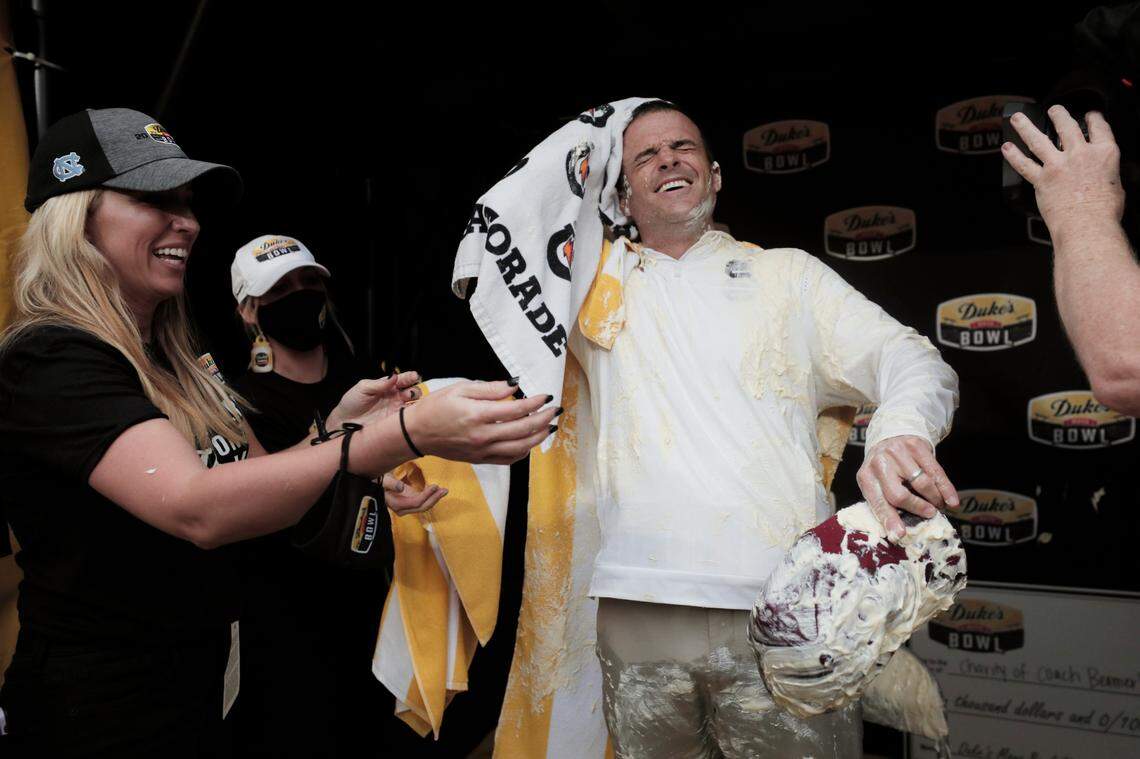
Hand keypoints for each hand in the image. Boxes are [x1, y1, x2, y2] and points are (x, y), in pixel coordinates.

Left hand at [327, 371, 420, 428]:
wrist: (344, 422)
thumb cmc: (351, 403)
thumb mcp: (363, 388)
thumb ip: (380, 383)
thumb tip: (394, 376)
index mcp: (387, 386)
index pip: (403, 379)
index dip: (410, 377)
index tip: (414, 376)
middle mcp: (394, 397)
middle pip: (412, 391)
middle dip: (415, 390)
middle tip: (409, 392)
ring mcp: (395, 410)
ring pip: (413, 404)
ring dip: (416, 401)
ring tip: (409, 400)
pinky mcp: (395, 423)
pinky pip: (407, 418)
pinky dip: (412, 415)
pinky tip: (410, 413)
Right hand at [382, 473, 446, 515]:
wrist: (377, 485)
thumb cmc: (380, 481)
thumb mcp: (383, 480)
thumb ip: (390, 484)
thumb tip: (401, 488)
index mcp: (397, 505)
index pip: (416, 503)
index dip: (426, 495)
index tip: (435, 486)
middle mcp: (403, 509)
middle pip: (422, 507)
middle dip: (434, 499)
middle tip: (445, 490)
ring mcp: (407, 507)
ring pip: (424, 506)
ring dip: (434, 498)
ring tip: (444, 490)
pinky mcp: (410, 503)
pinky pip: (422, 502)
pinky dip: (430, 496)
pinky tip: (436, 490)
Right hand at [401, 380, 558, 464]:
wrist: (416, 433)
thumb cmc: (436, 407)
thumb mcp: (460, 388)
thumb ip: (490, 388)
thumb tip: (514, 385)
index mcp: (477, 415)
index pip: (516, 410)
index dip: (535, 402)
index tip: (546, 396)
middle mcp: (482, 436)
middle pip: (523, 430)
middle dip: (543, 419)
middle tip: (555, 409)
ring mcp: (482, 450)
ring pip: (520, 448)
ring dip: (538, 437)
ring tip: (549, 426)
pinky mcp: (480, 459)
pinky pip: (508, 459)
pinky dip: (523, 451)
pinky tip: (530, 442)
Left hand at [855, 435, 958, 540]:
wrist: (891, 434)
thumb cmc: (885, 467)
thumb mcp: (877, 482)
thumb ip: (886, 501)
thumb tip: (901, 530)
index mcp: (865, 477)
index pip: (877, 502)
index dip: (889, 519)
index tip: (900, 534)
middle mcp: (879, 463)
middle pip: (899, 495)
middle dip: (917, 508)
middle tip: (929, 514)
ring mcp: (897, 452)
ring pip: (921, 483)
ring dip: (934, 499)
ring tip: (938, 505)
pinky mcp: (915, 445)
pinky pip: (935, 472)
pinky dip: (946, 489)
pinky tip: (952, 501)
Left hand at [1002, 106, 1125, 238]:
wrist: (1087, 226)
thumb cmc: (1104, 211)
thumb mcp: (1117, 185)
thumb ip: (1107, 174)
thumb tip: (1105, 176)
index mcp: (1104, 154)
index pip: (1099, 127)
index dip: (1093, 117)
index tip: (1089, 114)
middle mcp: (1079, 155)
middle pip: (1067, 127)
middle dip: (1059, 114)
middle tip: (1054, 110)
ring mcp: (1058, 166)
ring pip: (1038, 140)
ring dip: (1026, 127)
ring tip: (1018, 118)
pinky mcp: (1041, 180)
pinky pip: (1024, 165)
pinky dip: (1013, 156)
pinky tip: (1007, 148)